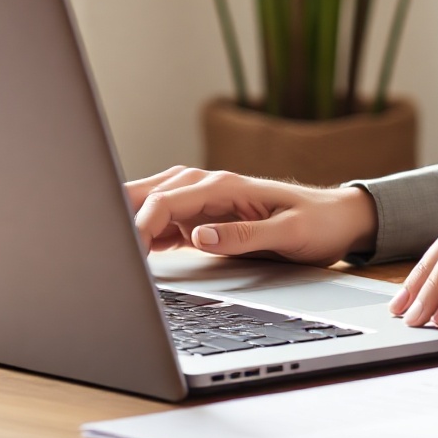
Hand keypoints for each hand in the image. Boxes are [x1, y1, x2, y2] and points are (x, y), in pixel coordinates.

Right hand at [124, 166, 376, 263]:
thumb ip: (245, 234)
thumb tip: (199, 236)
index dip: (140, 223)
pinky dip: (145, 233)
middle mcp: (211, 188)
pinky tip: (132, 251)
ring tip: (103, 247)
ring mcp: (206, 202)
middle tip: (97, 245)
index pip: (168, 200)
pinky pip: (166, 221)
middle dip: (120, 213)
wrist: (340, 219)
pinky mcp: (207, 219)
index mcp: (226, 186)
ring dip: (128, 220)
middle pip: (151, 193)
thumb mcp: (290, 233)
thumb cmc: (319, 223)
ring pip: (153, 204)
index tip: (125, 250)